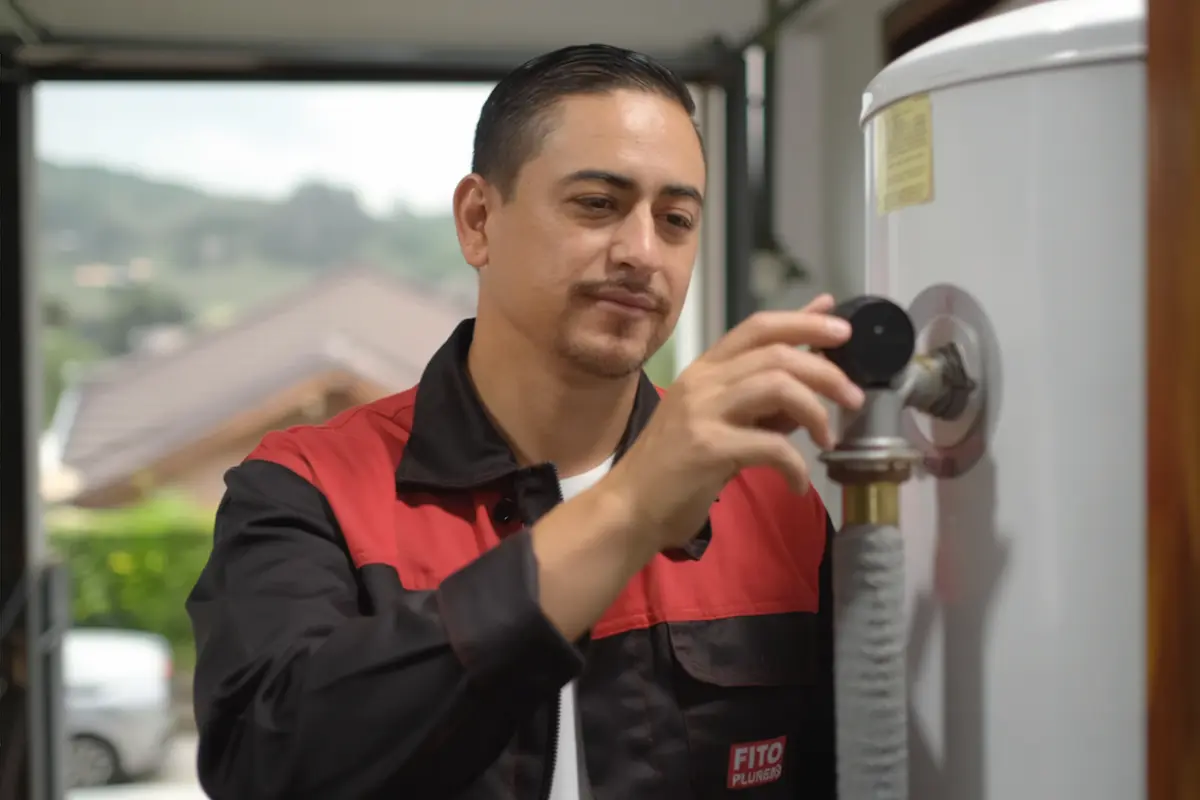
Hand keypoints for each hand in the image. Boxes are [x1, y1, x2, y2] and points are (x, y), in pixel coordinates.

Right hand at [605, 295, 864, 550]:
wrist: (630, 507)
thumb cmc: (677, 466)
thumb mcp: (721, 419)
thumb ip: (763, 390)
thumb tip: (813, 363)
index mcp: (706, 369)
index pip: (759, 326)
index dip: (805, 322)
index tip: (844, 332)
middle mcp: (703, 381)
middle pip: (777, 352)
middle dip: (826, 372)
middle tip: (854, 398)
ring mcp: (702, 412)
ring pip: (777, 385)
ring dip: (816, 410)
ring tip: (829, 438)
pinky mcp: (707, 448)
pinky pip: (770, 445)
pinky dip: (796, 465)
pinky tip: (797, 483)